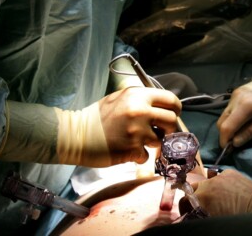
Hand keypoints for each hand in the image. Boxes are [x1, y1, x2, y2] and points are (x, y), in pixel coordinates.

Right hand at [0, 89, 180, 166]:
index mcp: (138, 95)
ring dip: (153, 143)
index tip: (172, 114)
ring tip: (139, 140)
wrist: (76, 135)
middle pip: (171, 120)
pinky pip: (146, 155)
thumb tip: (161, 105)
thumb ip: (141, 98)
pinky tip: (128, 150)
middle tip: (160, 131)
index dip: (174, 108)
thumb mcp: (120, 97)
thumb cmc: (97, 116)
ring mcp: (137, 131)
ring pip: (161, 140)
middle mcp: (140, 111)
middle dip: (168, 128)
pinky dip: (140, 155)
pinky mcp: (132, 149)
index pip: (171, 99)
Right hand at [190, 169, 251, 215]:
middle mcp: (208, 183)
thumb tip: (195, 214)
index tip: (187, 212)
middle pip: (193, 187)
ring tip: (215, 197)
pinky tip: (227, 190)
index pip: (184, 200)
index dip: (184, 208)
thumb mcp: (213, 219)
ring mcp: (219, 175)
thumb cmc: (235, 217)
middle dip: (194, 196)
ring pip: (206, 181)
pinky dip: (220, 183)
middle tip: (200, 205)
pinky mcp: (230, 172)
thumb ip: (201, 214)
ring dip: (207, 188)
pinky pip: (219, 176)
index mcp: (202, 197)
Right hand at [217, 68, 251, 147]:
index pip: (226, 127)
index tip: (229, 151)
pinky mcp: (237, 91)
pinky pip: (229, 108)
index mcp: (244, 106)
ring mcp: (235, 93)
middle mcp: (236, 98)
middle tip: (235, 143)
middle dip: (225, 135)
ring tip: (240, 132)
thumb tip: (235, 143)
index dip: (224, 141)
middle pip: (221, 121)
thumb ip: (251, 132)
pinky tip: (242, 121)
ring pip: (224, 115)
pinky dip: (231, 118)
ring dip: (228, 126)